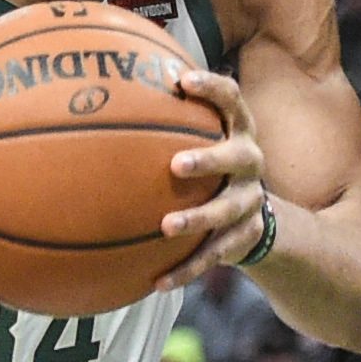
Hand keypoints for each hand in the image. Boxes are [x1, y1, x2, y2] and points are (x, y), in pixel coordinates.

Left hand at [156, 69, 270, 290]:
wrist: (253, 216)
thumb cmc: (209, 164)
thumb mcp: (200, 135)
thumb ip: (167, 113)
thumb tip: (107, 84)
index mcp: (239, 129)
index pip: (232, 100)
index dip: (212, 88)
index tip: (183, 79)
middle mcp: (250, 162)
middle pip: (237, 157)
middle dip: (209, 160)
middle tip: (175, 164)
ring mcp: (250, 202)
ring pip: (226, 211)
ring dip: (197, 219)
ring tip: (166, 227)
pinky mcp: (244, 237)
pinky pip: (213, 256)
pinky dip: (186, 270)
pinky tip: (157, 282)